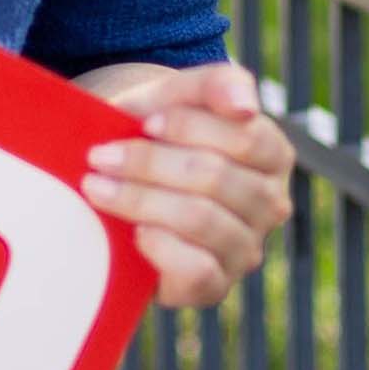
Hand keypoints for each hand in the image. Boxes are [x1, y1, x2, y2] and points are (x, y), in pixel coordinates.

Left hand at [76, 62, 293, 307]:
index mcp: (273, 154)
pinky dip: (160, 247)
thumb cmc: (152, 131)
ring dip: (139, 199)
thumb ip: (214, 84)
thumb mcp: (174, 95)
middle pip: (214, 177)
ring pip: (201, 220)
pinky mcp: (215, 286)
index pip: (244, 136)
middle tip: (99, 156)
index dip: (187, 126)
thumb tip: (245, 105)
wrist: (121, 176)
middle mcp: (271, 204)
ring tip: (96, 187)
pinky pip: (198, 271)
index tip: (144, 121)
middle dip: (149, 163)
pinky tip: (132, 232)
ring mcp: (246, 249)